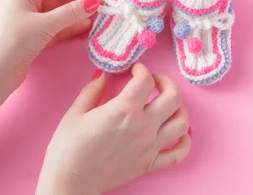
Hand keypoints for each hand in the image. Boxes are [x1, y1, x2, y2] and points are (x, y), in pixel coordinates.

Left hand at [0, 0, 102, 88]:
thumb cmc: (14, 42)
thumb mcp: (45, 24)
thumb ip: (72, 12)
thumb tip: (96, 2)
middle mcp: (27, 1)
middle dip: (82, 4)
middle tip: (105, 9)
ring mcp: (32, 19)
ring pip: (62, 13)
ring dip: (80, 16)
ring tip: (101, 19)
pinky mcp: (37, 35)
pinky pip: (60, 26)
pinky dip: (73, 26)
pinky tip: (89, 27)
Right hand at [37, 63, 191, 194]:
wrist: (69, 183)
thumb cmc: (67, 149)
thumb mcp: (75, 113)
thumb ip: (93, 90)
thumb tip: (103, 74)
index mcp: (124, 110)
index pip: (145, 80)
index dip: (141, 69)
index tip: (135, 70)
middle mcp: (143, 126)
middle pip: (173, 97)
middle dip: (166, 83)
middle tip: (155, 81)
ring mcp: (150, 146)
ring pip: (182, 122)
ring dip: (179, 108)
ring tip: (168, 104)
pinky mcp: (150, 164)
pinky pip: (179, 153)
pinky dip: (185, 142)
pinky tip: (179, 134)